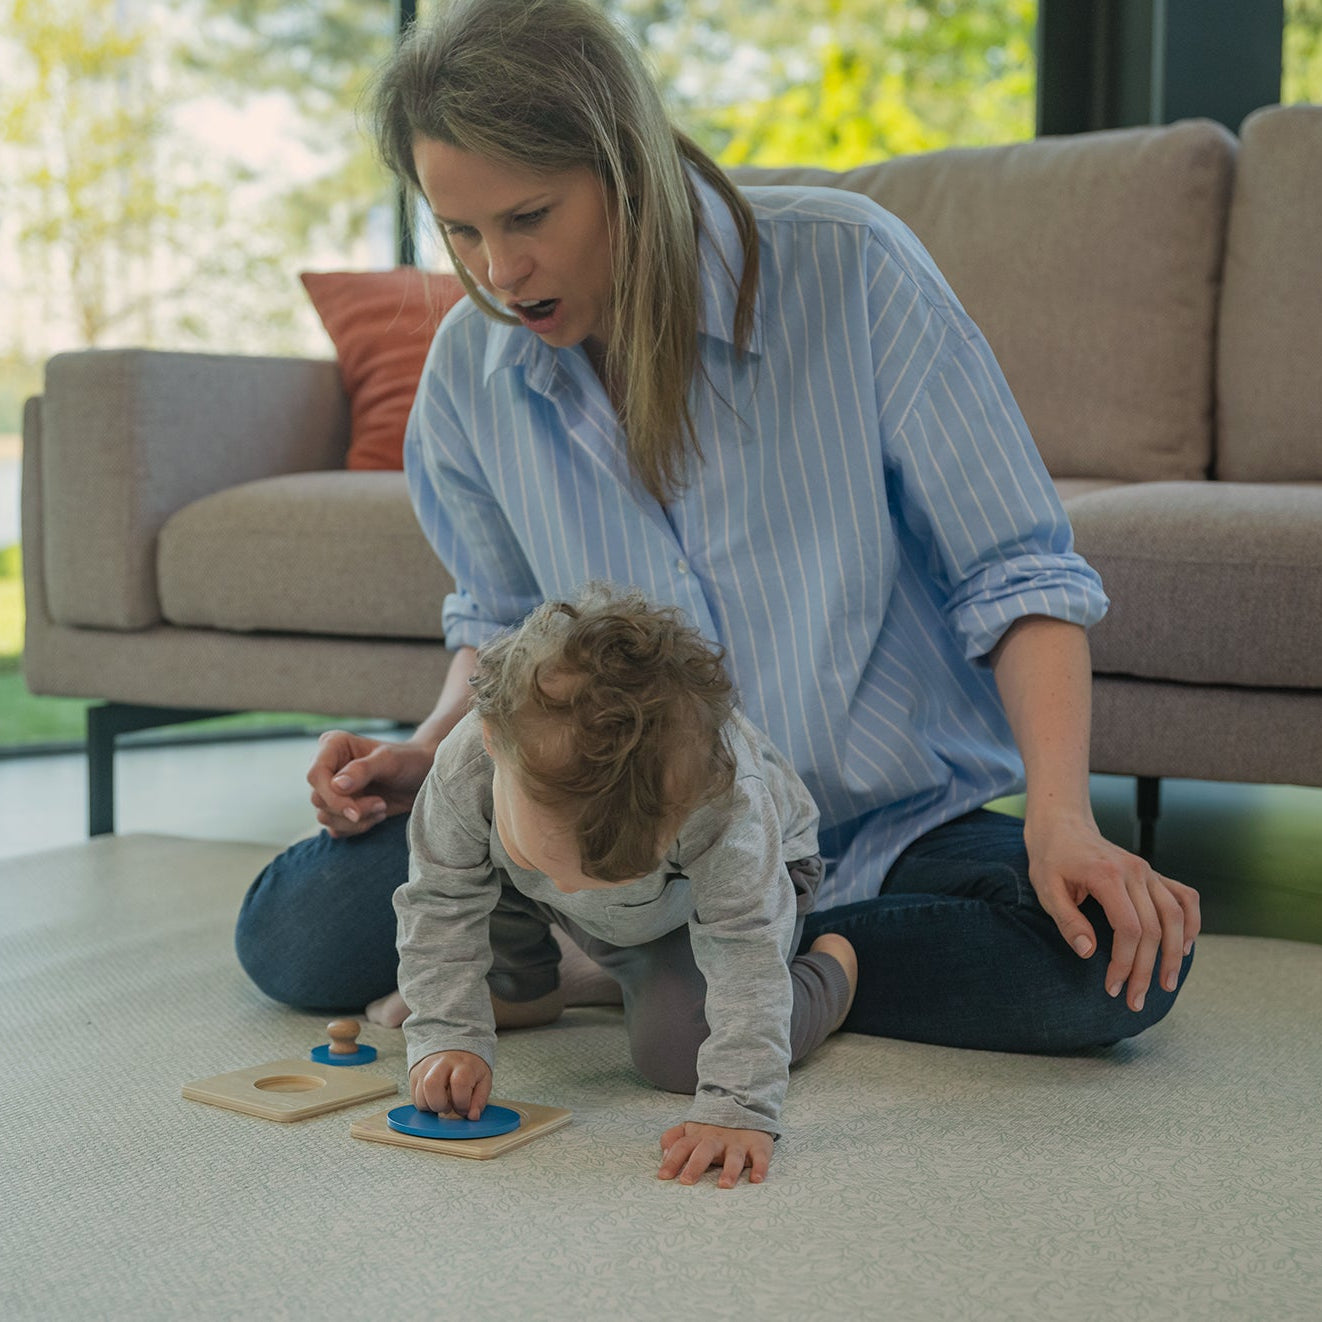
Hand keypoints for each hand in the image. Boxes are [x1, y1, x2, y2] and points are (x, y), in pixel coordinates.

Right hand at [307, 730, 434, 836]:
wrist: (423, 776)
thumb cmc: (409, 761)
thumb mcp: (390, 761)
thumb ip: (363, 770)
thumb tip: (336, 785)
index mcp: (333, 746)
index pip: (315, 775)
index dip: (333, 797)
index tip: (356, 811)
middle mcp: (328, 767)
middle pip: (318, 800)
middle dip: (350, 809)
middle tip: (380, 804)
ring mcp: (332, 790)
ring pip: (325, 817)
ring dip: (356, 820)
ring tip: (381, 807)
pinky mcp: (340, 809)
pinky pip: (335, 829)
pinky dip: (356, 828)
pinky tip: (377, 815)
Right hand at [408, 1051, 492, 1119]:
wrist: (453, 1050)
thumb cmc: (469, 1068)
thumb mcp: (483, 1081)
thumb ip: (479, 1100)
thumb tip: (473, 1116)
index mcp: (463, 1064)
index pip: (460, 1082)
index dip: (462, 1102)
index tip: (464, 1108)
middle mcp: (442, 1063)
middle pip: (431, 1085)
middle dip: (439, 1105)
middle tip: (448, 1107)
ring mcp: (426, 1068)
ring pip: (419, 1095)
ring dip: (431, 1107)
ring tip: (442, 1103)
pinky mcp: (415, 1075)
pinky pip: (414, 1097)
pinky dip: (424, 1104)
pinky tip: (434, 1100)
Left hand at [657, 1122, 773, 1188]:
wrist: (745, 1107)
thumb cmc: (712, 1129)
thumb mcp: (690, 1130)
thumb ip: (673, 1138)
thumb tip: (663, 1154)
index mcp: (699, 1137)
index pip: (682, 1146)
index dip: (672, 1160)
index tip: (663, 1176)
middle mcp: (717, 1140)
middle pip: (705, 1150)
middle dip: (695, 1165)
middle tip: (687, 1181)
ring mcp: (738, 1143)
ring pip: (734, 1156)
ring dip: (729, 1170)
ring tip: (724, 1185)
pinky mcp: (758, 1145)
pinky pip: (761, 1156)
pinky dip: (760, 1167)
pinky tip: (757, 1179)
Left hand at [1026, 811, 1200, 1011]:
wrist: (1063, 825)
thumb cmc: (1051, 858)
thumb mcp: (1046, 889)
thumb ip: (1067, 920)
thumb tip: (1088, 952)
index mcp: (1107, 876)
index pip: (1129, 929)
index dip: (1124, 963)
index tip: (1112, 986)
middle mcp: (1134, 872)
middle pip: (1153, 929)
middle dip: (1146, 970)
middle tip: (1136, 1000)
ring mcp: (1148, 871)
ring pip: (1176, 916)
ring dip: (1176, 954)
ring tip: (1167, 983)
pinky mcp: (1152, 874)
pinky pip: (1184, 896)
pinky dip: (1191, 922)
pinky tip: (1187, 947)